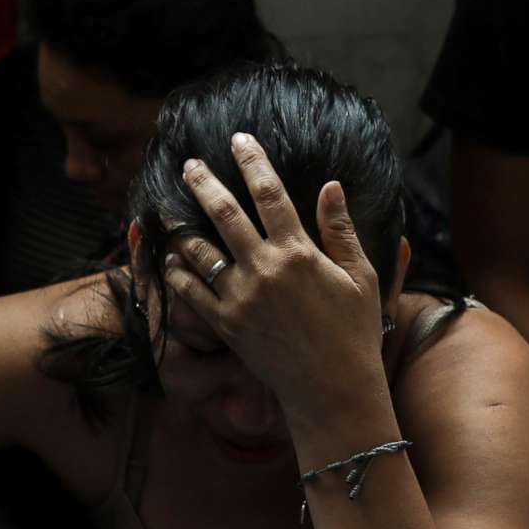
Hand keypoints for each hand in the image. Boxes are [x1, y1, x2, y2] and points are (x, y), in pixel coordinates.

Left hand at [159, 136, 388, 420]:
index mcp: (299, 252)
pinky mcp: (227, 325)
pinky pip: (192, 293)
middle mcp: (264, 269)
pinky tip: (171, 259)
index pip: (270, 194)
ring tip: (167, 210)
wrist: (333, 389)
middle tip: (189, 165)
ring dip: (181, 227)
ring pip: (200, 251)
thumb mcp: (361, 277)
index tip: (239, 140)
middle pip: (224, 214)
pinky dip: (178, 273)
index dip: (253, 162)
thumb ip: (341, 231)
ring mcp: (241, 297)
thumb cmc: (355, 332)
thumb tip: (331, 186)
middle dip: (204, 184)